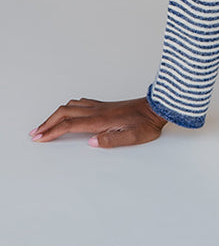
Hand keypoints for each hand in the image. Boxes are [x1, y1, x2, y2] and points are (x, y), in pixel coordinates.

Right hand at [30, 96, 166, 148]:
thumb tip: (92, 142)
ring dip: (55, 115)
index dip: (52, 132)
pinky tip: (67, 111)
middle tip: (35, 133)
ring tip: (45, 124)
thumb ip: (112, 140)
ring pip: (70, 106)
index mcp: (100, 120)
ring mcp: (100, 106)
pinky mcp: (104, 104)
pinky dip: (68, 107)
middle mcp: (97, 110)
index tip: (39, 138)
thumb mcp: (133, 137)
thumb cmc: (146, 124)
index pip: (70, 125)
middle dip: (47, 123)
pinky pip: (80, 103)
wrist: (156, 108)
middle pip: (64, 113)